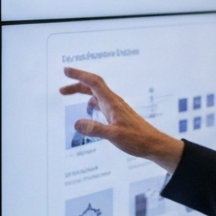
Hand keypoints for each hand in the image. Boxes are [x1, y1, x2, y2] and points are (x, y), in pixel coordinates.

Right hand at [59, 67, 184, 172]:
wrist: (153, 144)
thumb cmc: (137, 139)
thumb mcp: (114, 136)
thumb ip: (95, 129)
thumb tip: (76, 123)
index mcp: (112, 103)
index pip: (94, 83)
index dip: (79, 75)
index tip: (66, 71)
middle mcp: (113, 102)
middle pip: (93, 87)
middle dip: (76, 84)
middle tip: (61, 89)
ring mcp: (116, 108)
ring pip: (96, 95)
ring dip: (82, 93)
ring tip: (68, 95)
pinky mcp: (118, 115)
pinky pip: (101, 103)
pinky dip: (91, 102)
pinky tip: (88, 110)